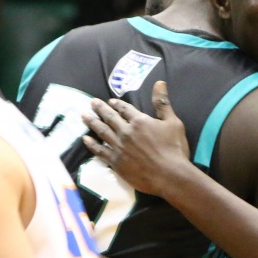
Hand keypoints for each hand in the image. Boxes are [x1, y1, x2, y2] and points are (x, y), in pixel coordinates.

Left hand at [82, 81, 192, 198]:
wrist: (169, 175)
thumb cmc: (174, 148)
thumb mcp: (173, 122)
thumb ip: (163, 103)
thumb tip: (159, 82)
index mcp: (139, 121)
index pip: (125, 109)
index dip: (117, 104)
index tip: (110, 101)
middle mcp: (126, 131)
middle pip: (110, 117)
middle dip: (100, 109)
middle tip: (92, 102)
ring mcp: (118, 147)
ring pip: (102, 131)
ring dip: (92, 122)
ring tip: (84, 116)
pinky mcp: (115, 162)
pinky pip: (100, 151)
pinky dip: (92, 144)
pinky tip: (85, 139)